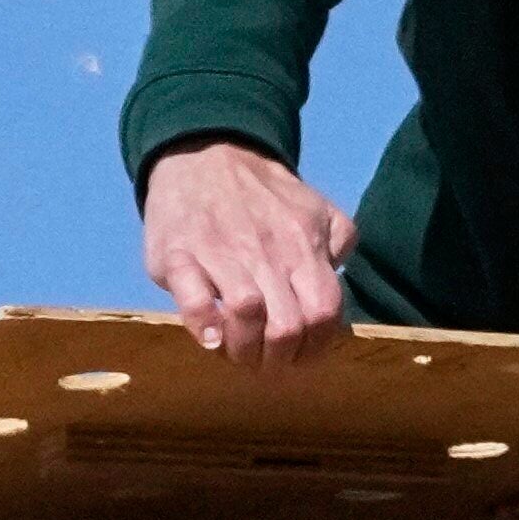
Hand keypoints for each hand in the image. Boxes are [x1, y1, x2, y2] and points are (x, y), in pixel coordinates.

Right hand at [141, 140, 355, 362]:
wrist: (204, 154)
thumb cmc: (260, 194)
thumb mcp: (314, 207)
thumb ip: (337, 240)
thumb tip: (340, 275)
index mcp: (303, 246)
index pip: (324, 312)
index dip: (316, 348)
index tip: (300, 359)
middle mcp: (267, 252)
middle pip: (288, 324)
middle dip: (279, 359)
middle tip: (266, 364)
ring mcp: (221, 253)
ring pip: (247, 313)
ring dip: (244, 348)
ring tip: (237, 354)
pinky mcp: (178, 254)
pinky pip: (192, 296)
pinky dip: (202, 324)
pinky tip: (208, 338)